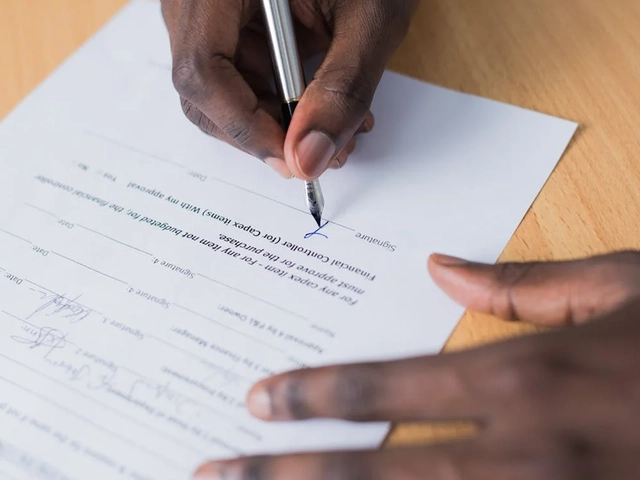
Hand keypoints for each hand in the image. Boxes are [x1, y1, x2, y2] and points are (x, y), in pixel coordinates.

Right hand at [160, 0, 416, 178]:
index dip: (245, 126)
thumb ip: (343, 89)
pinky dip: (277, 102)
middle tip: (318, 152)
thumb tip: (308, 159)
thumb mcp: (371, 18)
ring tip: (334, 129)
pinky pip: (237, 76)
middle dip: (261, 131)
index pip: (202, 68)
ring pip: (220, 90)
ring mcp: (208, 9)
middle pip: (203, 86)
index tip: (293, 157)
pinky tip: (320, 106)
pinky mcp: (227, 23)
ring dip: (275, 122)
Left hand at [194, 251, 639, 479]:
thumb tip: (440, 266)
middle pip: (376, 471)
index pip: (388, 385)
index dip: (315, 395)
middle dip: (286, 475)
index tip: (257, 402)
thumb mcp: (618, 285)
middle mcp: (524, 450)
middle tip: (214, 468)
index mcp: (528, 375)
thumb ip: (521, 282)